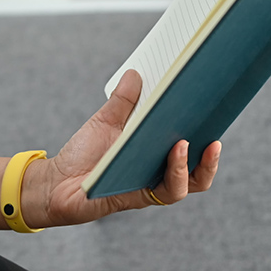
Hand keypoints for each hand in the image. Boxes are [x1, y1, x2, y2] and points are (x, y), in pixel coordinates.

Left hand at [25, 69, 221, 226]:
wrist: (57, 182)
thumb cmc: (83, 153)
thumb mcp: (104, 121)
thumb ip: (122, 102)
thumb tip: (136, 72)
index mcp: (155, 150)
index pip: (190, 141)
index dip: (206, 126)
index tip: (213, 101)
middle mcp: (160, 170)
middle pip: (200, 164)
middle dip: (212, 146)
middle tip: (214, 119)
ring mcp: (153, 185)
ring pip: (191, 182)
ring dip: (195, 161)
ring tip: (188, 139)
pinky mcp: (141, 197)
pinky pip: (168, 190)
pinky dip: (175, 172)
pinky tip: (174, 151)